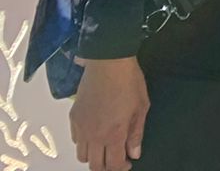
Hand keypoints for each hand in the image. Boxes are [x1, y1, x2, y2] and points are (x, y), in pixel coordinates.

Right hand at [72, 56, 148, 170]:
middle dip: (106, 166)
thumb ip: (136, 134)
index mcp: (113, 134)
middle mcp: (94, 135)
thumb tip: (134, 153)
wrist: (108, 63)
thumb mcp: (141, 108)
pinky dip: (84, 142)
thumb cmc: (129, 82)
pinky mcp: (73, 118)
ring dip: (94, 156)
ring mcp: (81, 127)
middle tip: (116, 158)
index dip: (120, 168)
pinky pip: (75, 140)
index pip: (112, 165)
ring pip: (82, 155)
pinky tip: (95, 133)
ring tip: (105, 146)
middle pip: (94, 165)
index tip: (127, 163)